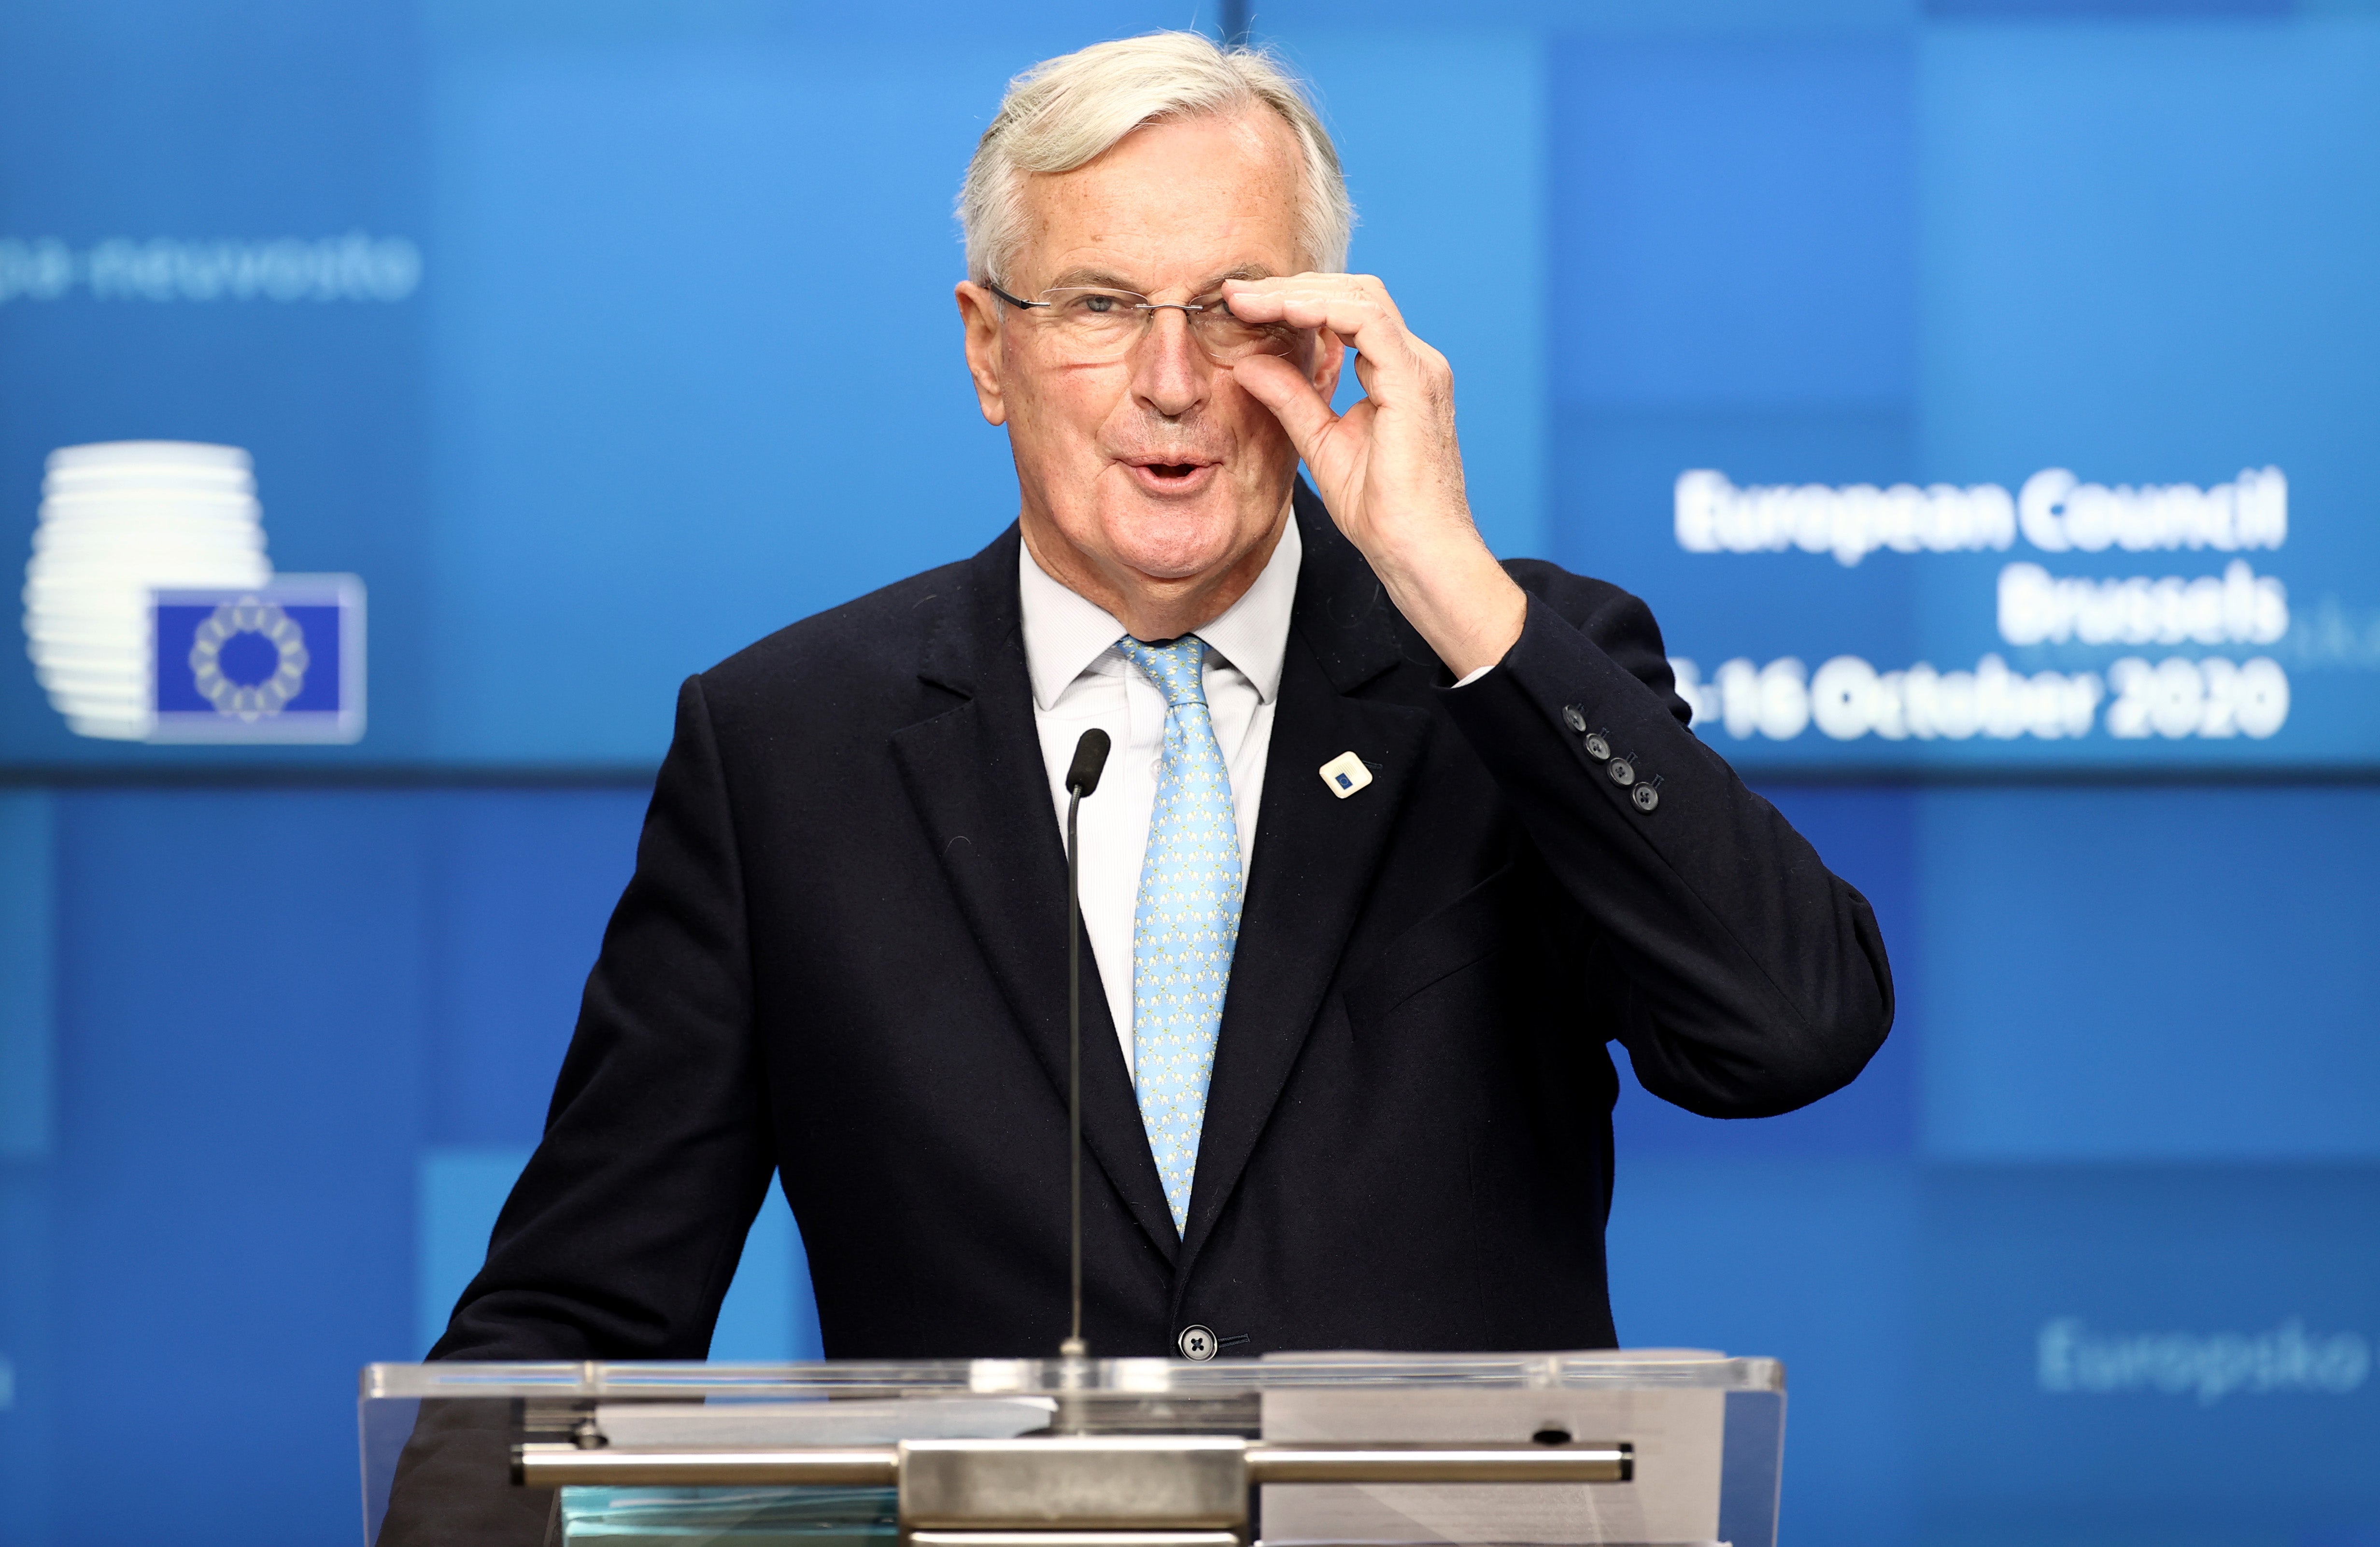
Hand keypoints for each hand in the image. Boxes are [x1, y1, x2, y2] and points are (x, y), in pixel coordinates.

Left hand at [1225, 273, 1525, 677]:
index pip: (1347, 313)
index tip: (1243, 304)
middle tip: (1237, 292)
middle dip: (1292, 287)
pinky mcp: (1414, 383)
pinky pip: (1368, 323)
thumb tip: (1248, 365)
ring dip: (1300, 293)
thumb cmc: (1382, 513)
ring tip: (1250, 299)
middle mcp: (1415, 362)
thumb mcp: (1320, 444)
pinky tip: (1285, 313)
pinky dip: (1324, 310)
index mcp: (1398, 374)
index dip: (1295, 301)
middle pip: (1354, 293)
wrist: (1418, 553)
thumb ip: (1291, 400)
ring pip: (1361, 297)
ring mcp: (1420, 369)